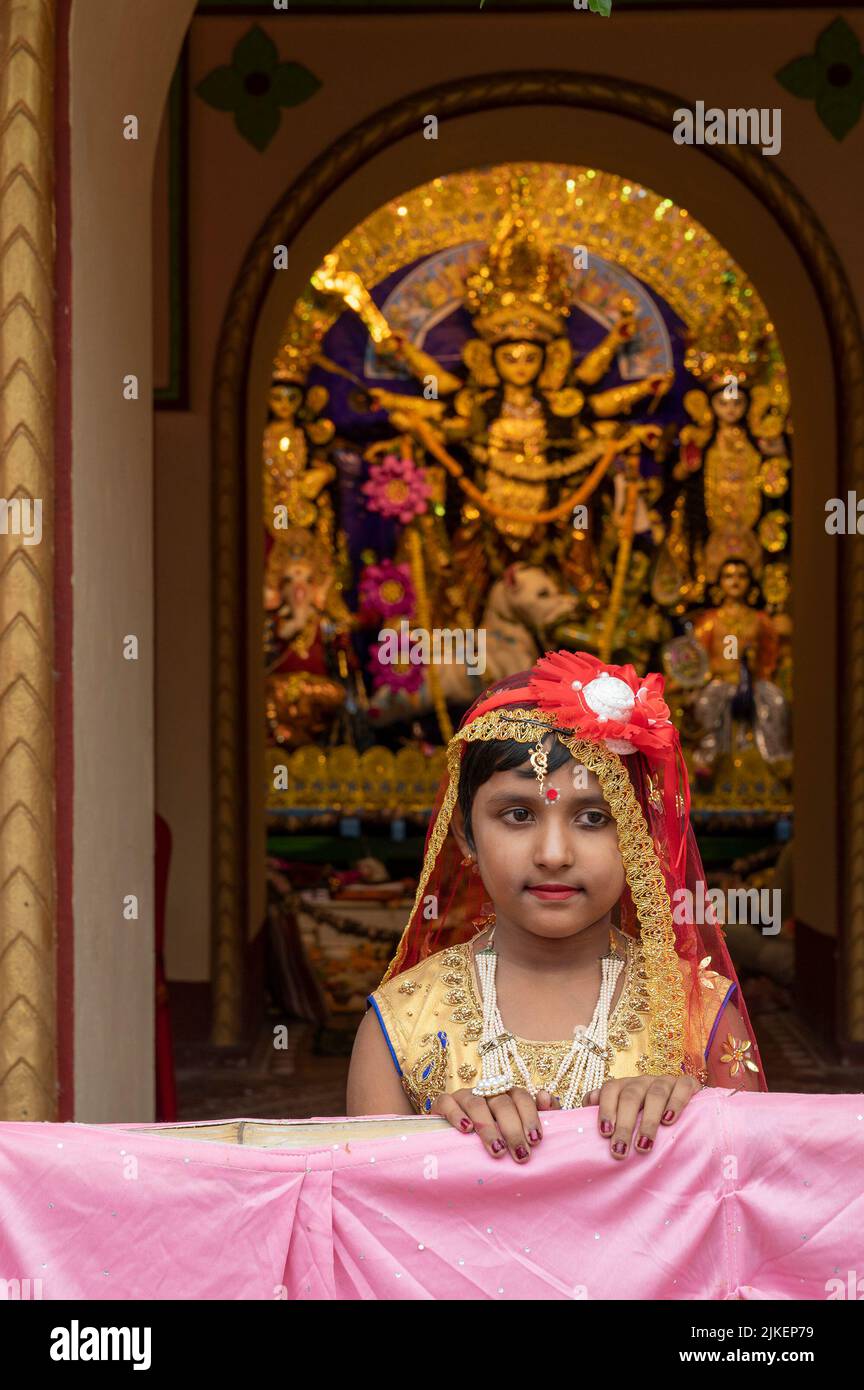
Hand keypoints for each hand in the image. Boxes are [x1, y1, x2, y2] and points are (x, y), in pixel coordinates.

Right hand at [431, 1086, 560, 1162]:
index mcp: (507, 1096)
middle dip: (513, 1129)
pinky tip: (465, 1129)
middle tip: (520, 1155)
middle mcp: (487, 1092)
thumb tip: (546, 1096)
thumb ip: (539, 1116)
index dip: (530, 1116)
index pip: (521, 1096)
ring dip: (488, 1127)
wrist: (455, 1149)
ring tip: (497, 1150)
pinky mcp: (443, 1103)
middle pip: (502, 1102)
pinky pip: (447, 1102)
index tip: (536, 1140)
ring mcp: (464, 1096)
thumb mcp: (519, 1132)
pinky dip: (456, 1114)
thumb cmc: (496, 1140)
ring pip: (477, 1103)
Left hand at [582, 1074, 702, 1160]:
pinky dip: (675, 1104)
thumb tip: (585, 1106)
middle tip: (620, 1151)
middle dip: (624, 1125)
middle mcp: (643, 1081)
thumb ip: (604, 1109)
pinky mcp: (687, 1084)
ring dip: (648, 1121)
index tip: (604, 1133)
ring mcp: (665, 1081)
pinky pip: (682, 1089)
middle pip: (630, 1097)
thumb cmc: (645, 1114)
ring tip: (643, 1146)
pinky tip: (669, 1121)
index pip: (611, 1089)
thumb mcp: (624, 1112)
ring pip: (655, 1095)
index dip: (606, 1109)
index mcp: (625, 1086)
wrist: (683, 1103)